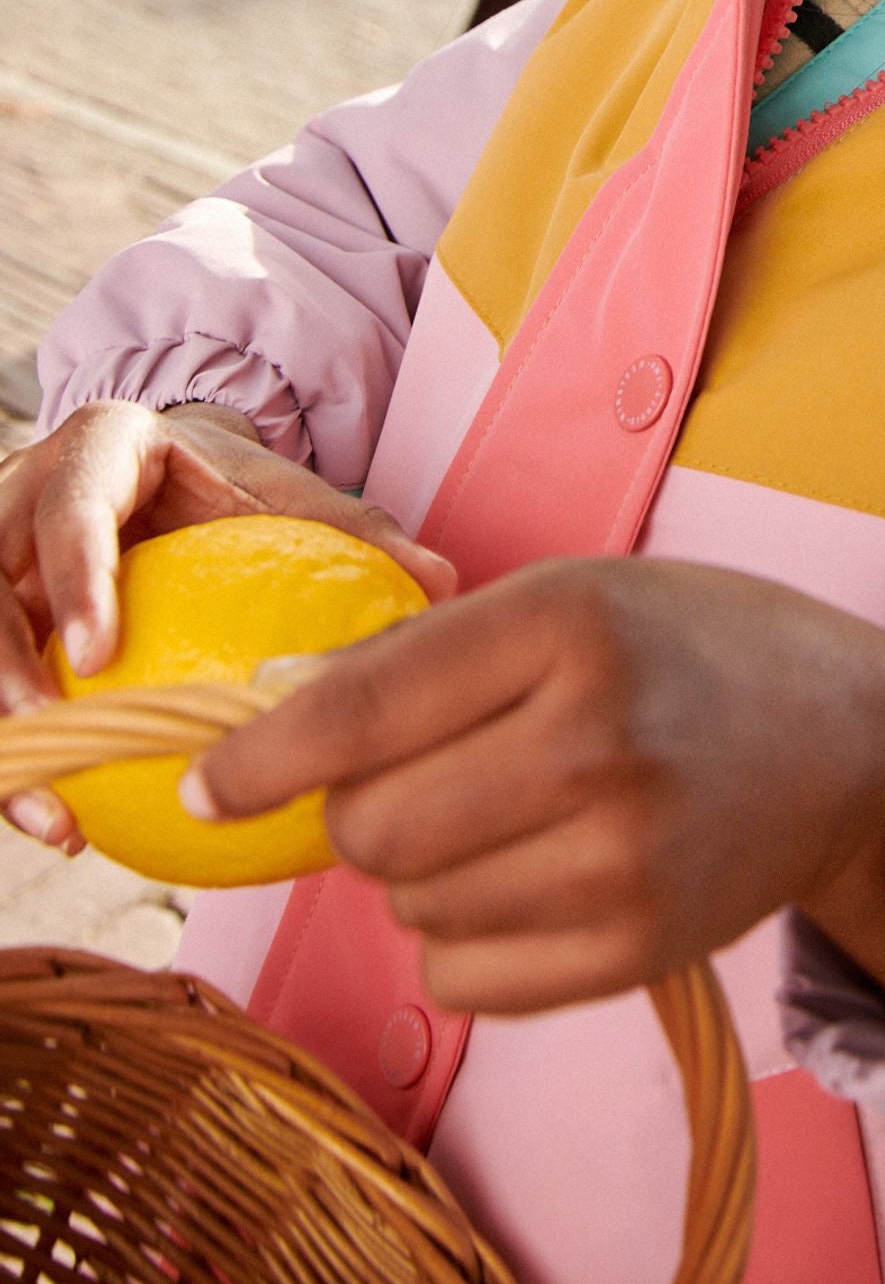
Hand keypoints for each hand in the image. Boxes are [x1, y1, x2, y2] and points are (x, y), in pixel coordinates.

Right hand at [0, 400, 454, 849]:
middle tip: (49, 736)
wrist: (166, 474)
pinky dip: (23, 761)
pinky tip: (68, 829)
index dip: (74, 576)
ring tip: (55, 816)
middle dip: (2, 666)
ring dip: (3, 734)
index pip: (67, 509)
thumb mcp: (283, 492)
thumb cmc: (228, 487)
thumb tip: (443, 584)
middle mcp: (18, 501)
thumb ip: (355, 531)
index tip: (101, 650)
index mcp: (93, 453)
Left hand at [185, 557, 884, 1013]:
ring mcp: (627, 859)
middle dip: (359, 813)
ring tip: (502, 822)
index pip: (361, 710)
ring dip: (419, 876)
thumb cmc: (697, 650)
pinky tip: (530, 882)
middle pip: (371, 828)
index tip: (206, 786)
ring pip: (411, 908)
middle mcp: (600, 741)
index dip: (260, 759)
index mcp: (573, 624)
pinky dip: (466, 939)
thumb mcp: (574, 598)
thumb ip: (428, 657)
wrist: (856, 746)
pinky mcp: (643, 951)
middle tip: (419, 780)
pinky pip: (466, 979)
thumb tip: (270, 723)